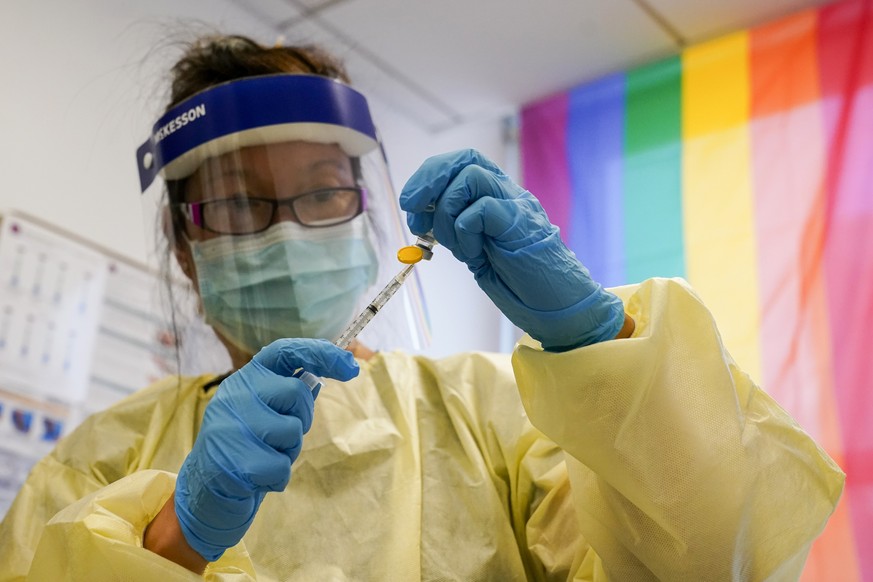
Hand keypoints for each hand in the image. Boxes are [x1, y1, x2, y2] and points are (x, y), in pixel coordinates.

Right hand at [174, 338, 358, 560]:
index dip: (320, 352)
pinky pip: (281, 467)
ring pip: (291, 431)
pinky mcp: (231, 460)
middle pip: (296, 393)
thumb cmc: (244, 450)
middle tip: (280, 438)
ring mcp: (230, 426)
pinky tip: (256, 479)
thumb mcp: (264, 415)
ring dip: (288, 452)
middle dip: (301, 419)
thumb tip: (326, 371)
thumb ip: (289, 395)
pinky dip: (277, 479)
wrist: (203, 496)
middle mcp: (235, 395)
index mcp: (245, 379)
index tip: (350, 364)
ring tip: (263, 458)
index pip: (285, 351)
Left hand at [400, 149, 624, 350]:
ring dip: (446, 213)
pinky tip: (474, 255)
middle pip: (464, 159)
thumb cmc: (522, 284)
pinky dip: (464, 233)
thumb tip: (421, 220)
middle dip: (430, 180)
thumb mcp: (479, 251)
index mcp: (499, 197)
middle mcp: (509, 194)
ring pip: (469, 178)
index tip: (411, 203)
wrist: (563, 306)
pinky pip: (480, 210)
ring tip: (455, 246)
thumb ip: (458, 231)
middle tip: (413, 210)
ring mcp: (517, 206)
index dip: (431, 175)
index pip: (462, 163)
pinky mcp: (521, 225)